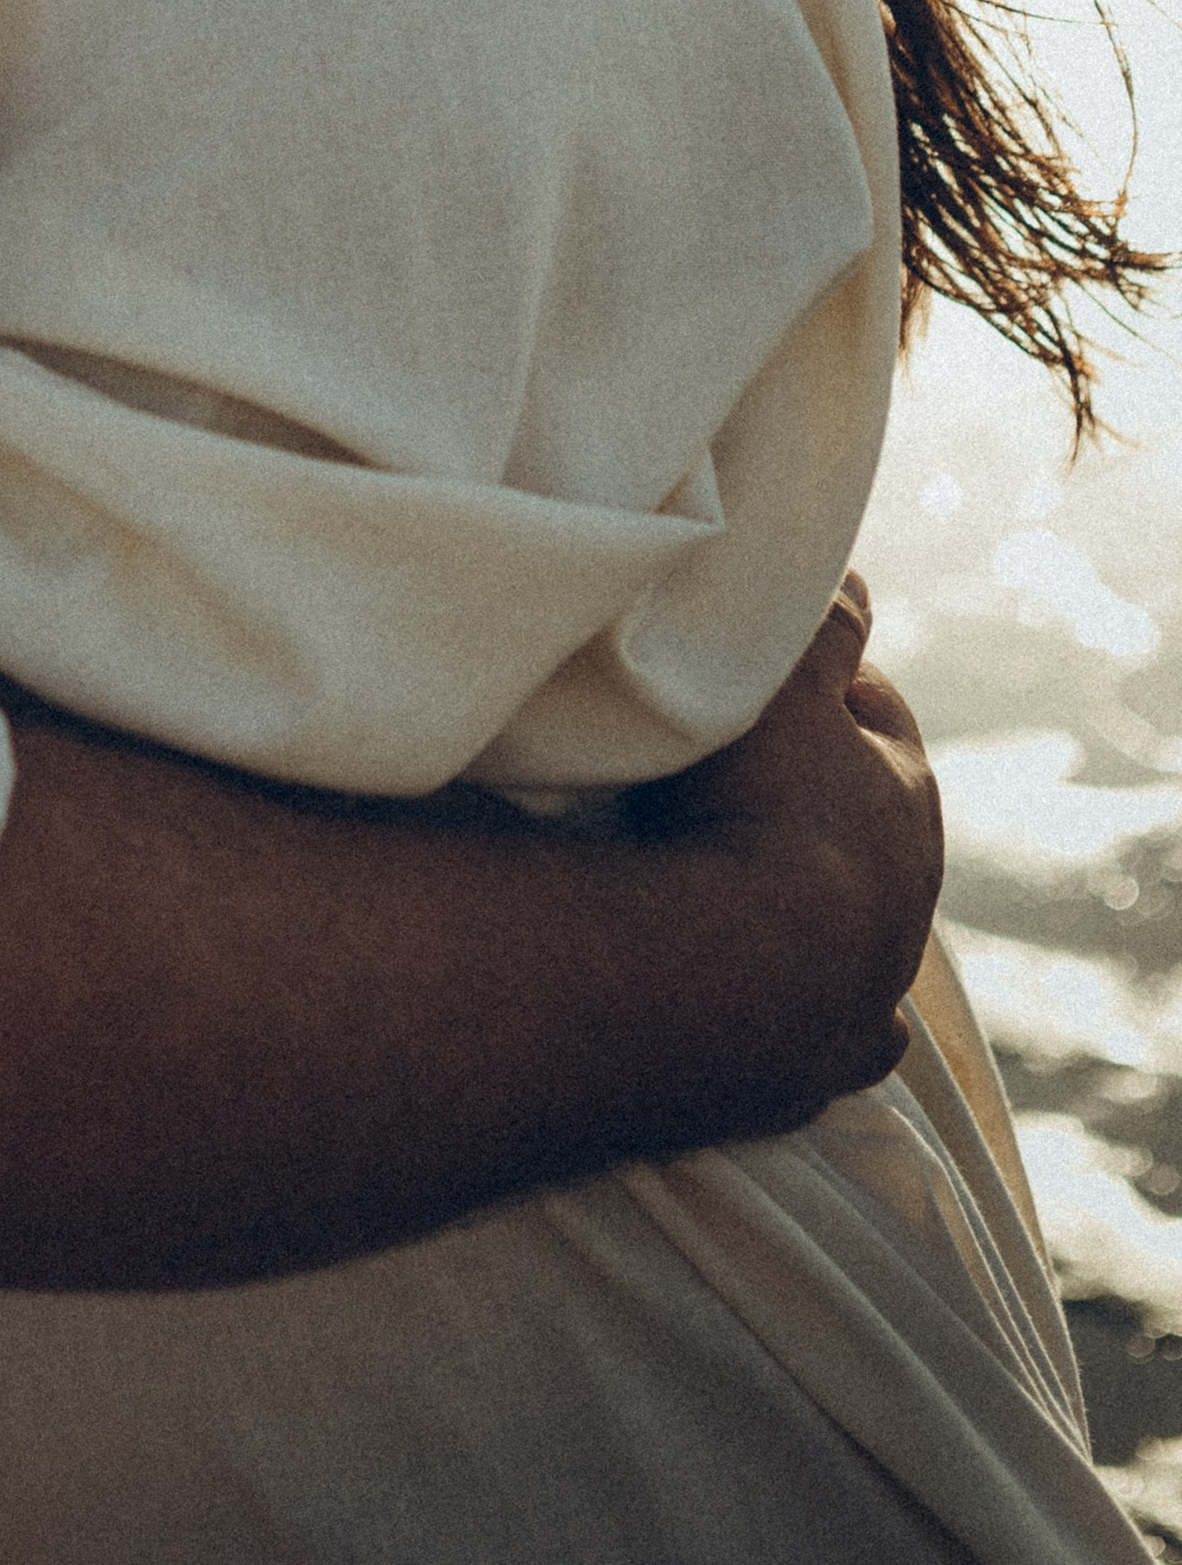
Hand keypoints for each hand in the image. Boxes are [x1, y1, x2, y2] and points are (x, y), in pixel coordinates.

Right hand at [633, 573, 943, 1112]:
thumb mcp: (784, 683)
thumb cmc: (754, 811)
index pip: (873, 715)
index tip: (763, 677)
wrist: (732, 976)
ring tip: (740, 883)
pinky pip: (845, 1033)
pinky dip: (829, 1014)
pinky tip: (795, 1005)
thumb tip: (858, 578)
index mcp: (902, 794)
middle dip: (818, 796)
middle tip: (736, 774)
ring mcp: (872, 983)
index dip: (819, 690)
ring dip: (818, 904)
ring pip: (864, 929)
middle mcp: (906, 893)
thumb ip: (823, 627)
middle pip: (868, 823)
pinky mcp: (826, 1059)